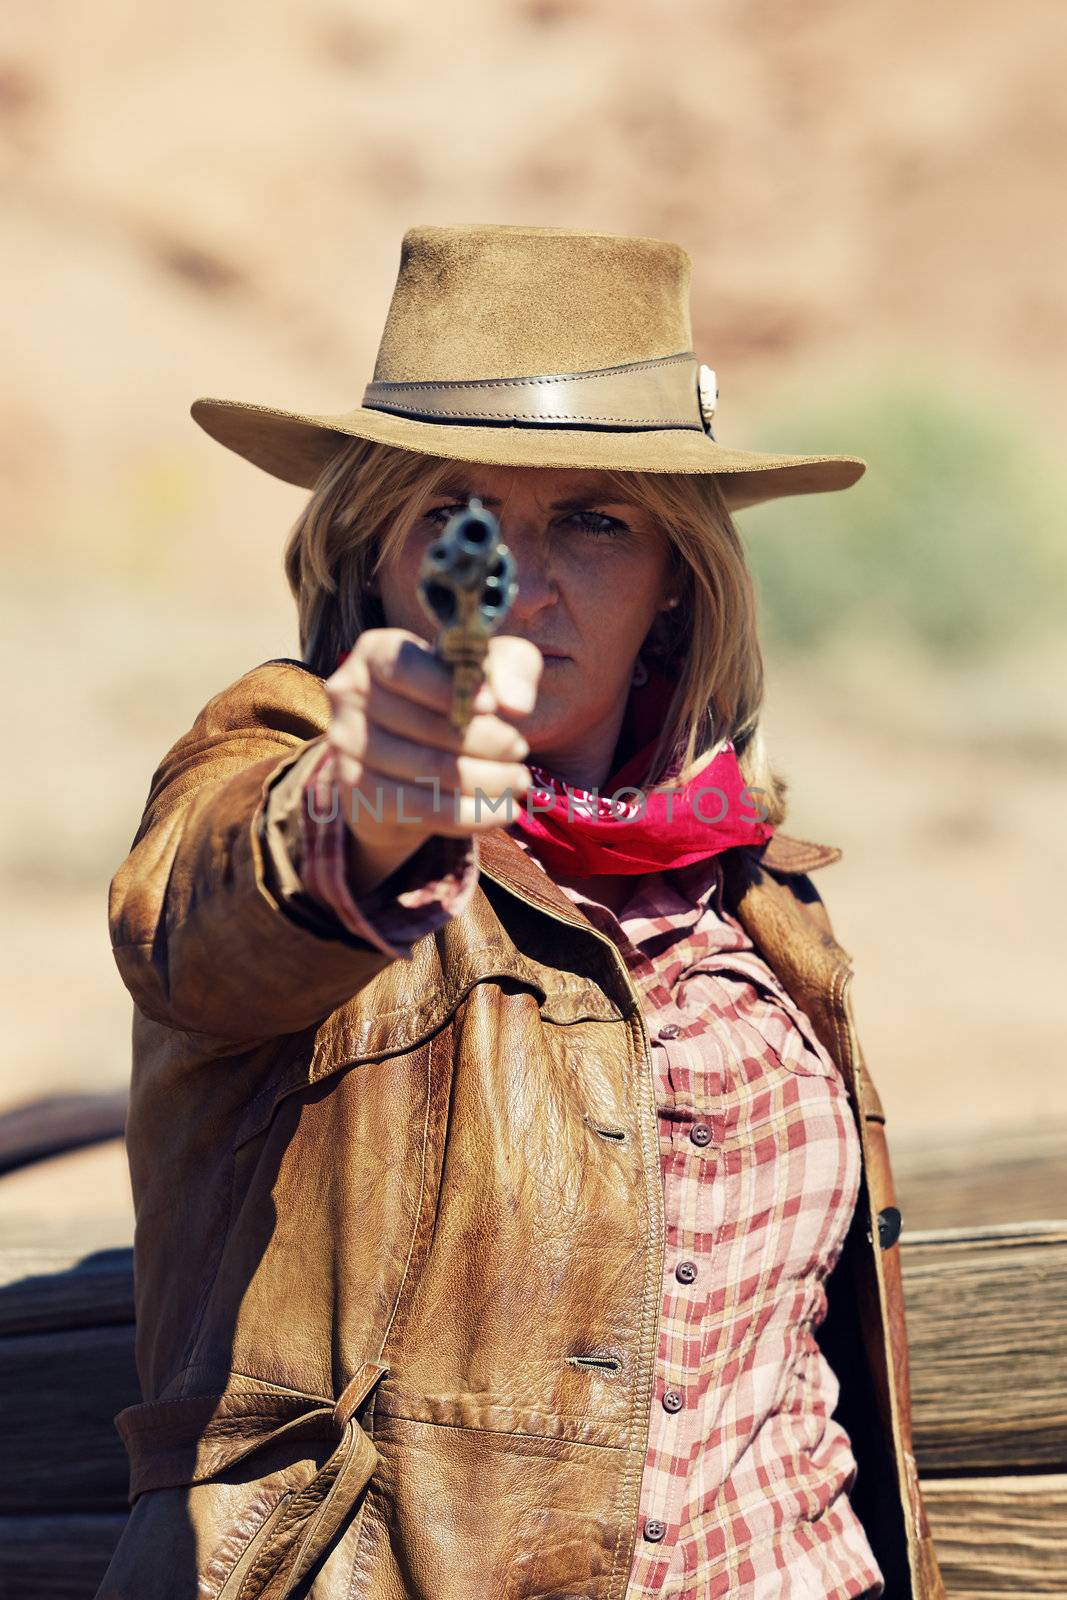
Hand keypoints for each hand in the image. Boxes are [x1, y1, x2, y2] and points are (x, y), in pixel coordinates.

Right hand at [322, 630, 542, 894]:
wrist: (410, 767)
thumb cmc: (454, 702)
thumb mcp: (488, 672)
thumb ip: (509, 669)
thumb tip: (515, 704)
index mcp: (375, 653)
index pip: (407, 668)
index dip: (451, 689)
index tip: (494, 707)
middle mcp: (349, 695)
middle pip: (426, 724)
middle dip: (487, 742)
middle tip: (521, 751)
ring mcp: (346, 747)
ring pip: (430, 769)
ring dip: (488, 780)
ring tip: (518, 780)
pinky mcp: (357, 794)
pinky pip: (422, 809)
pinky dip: (470, 814)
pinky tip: (501, 812)